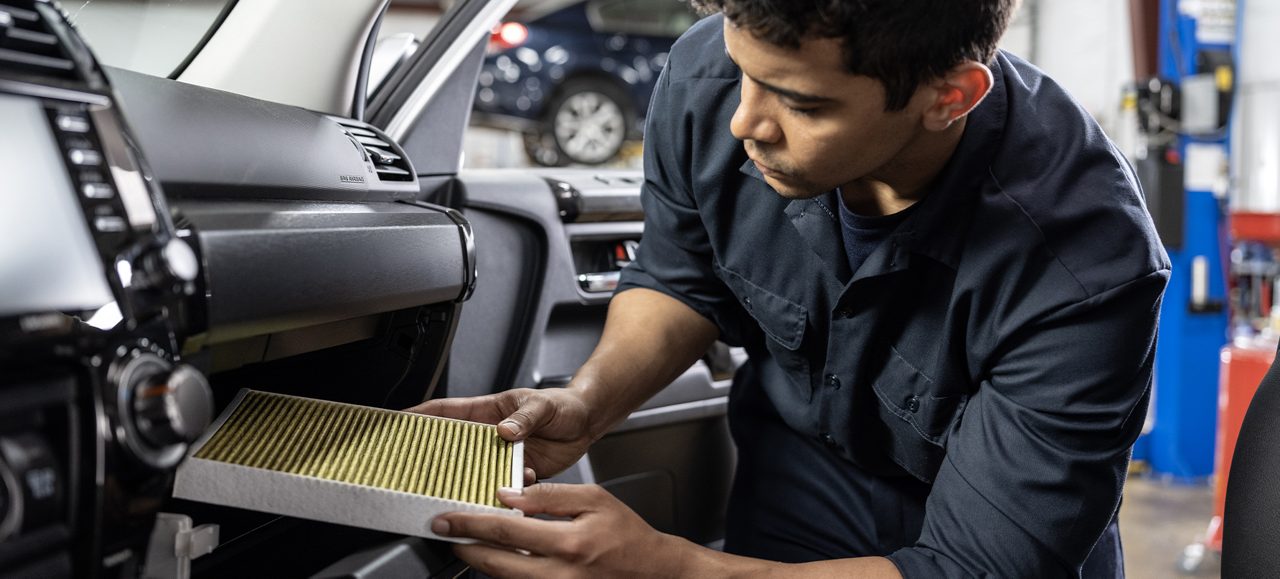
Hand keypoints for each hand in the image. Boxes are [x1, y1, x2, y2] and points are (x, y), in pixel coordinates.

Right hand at [406, 388, 593, 481]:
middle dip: (434, 459)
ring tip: (465, 492)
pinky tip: (509, 495)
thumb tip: (506, 430)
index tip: (397, 425)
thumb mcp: (543, 404)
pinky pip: (502, 487)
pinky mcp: (517, 473)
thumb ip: (524, 417)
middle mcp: (489, 435)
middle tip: (419, 471)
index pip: (445, 412)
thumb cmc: (563, 405)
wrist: (587, 422)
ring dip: (471, 483)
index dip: (419, 418)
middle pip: (452, 448)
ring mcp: (501, 456)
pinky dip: (503, 494)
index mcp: (487, 411)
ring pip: (475, 472)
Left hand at [433, 483, 689, 578]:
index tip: (449, 518)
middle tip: (445, 533)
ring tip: (467, 544)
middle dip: (464, 547)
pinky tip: (496, 560)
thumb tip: (510, 494)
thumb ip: (550, 496)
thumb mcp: (594, 500)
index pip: (506, 530)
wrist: (651, 572)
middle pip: (495, 564)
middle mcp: (560, 573)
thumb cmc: (626, 535)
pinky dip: (502, 574)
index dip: (471, 523)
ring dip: (480, 562)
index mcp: (569, 542)